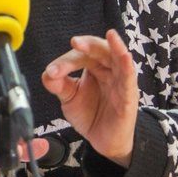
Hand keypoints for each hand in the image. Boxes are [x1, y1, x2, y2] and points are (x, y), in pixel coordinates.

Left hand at [40, 29, 137, 167]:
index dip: (66, 61)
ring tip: (111, 35)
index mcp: (94, 67)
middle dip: (90, 44)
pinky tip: (126, 57)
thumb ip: (58, 85)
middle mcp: (109, 71)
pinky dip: (128, 67)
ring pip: (121, 60)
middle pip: (102, 50)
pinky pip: (130, 80)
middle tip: (75, 42)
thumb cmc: (90, 113)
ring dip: (116, 47)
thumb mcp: (69, 98)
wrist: (102, 141)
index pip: (81, 56)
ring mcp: (121, 82)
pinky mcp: (129, 97)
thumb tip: (47, 73)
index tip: (52, 72)